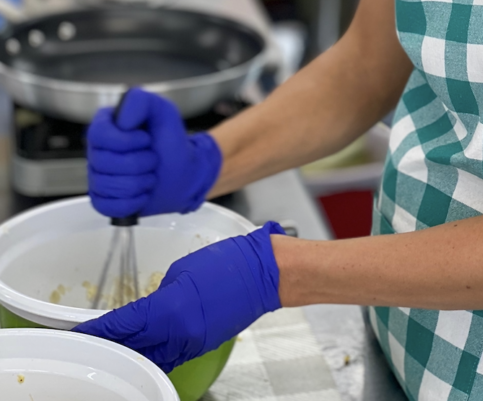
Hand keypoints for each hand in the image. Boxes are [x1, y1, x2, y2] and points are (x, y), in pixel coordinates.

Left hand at [74, 222, 284, 371]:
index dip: (100, 330)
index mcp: (171, 310)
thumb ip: (159, 296)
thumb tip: (146, 310)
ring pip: (150, 356)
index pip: (125, 325)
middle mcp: (179, 333)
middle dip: (110, 345)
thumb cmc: (228, 262)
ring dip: (130, 352)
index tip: (81, 332)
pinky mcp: (201, 345)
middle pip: (133, 347)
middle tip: (90, 341)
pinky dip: (151, 354)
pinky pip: (169, 355)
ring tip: (110, 348)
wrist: (264, 274)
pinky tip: (140, 351)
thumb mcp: (182, 271)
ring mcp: (191, 343)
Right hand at [87, 87, 222, 217]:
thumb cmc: (171, 143)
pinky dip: (132, 201)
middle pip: (104, 162)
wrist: (183, 174)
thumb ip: (141, 101)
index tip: (146, 139)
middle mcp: (98, 149)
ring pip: (107, 185)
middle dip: (139, 163)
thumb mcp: (164, 112)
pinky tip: (142, 192)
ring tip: (149, 174)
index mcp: (107, 125)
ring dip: (139, 182)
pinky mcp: (102, 199)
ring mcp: (97, 175)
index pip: (99, 134)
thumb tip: (121, 120)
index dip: (125, 141)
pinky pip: (107, 206)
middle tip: (152, 158)